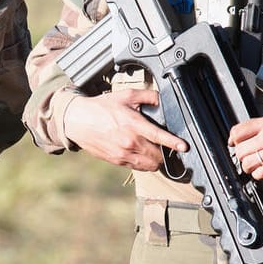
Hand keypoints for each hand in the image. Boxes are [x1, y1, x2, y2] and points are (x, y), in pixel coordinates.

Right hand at [63, 90, 186, 171]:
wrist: (77, 121)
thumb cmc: (101, 107)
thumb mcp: (125, 95)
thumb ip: (147, 96)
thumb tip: (161, 98)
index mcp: (133, 124)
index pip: (158, 136)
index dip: (174, 142)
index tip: (184, 146)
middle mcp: (129, 142)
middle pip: (157, 155)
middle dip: (166, 152)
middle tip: (168, 146)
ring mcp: (123, 154)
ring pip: (149, 165)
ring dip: (156, 160)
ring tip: (156, 151)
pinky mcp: (117, 161)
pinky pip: (137, 168)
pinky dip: (144, 163)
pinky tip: (143, 154)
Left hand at [226, 117, 262, 184]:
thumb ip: (253, 133)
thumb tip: (231, 142)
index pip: (237, 132)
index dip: (234, 142)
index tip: (237, 146)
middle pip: (240, 150)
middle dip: (243, 158)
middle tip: (253, 159)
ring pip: (247, 163)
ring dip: (250, 169)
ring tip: (260, 166)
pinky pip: (259, 173)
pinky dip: (260, 175)